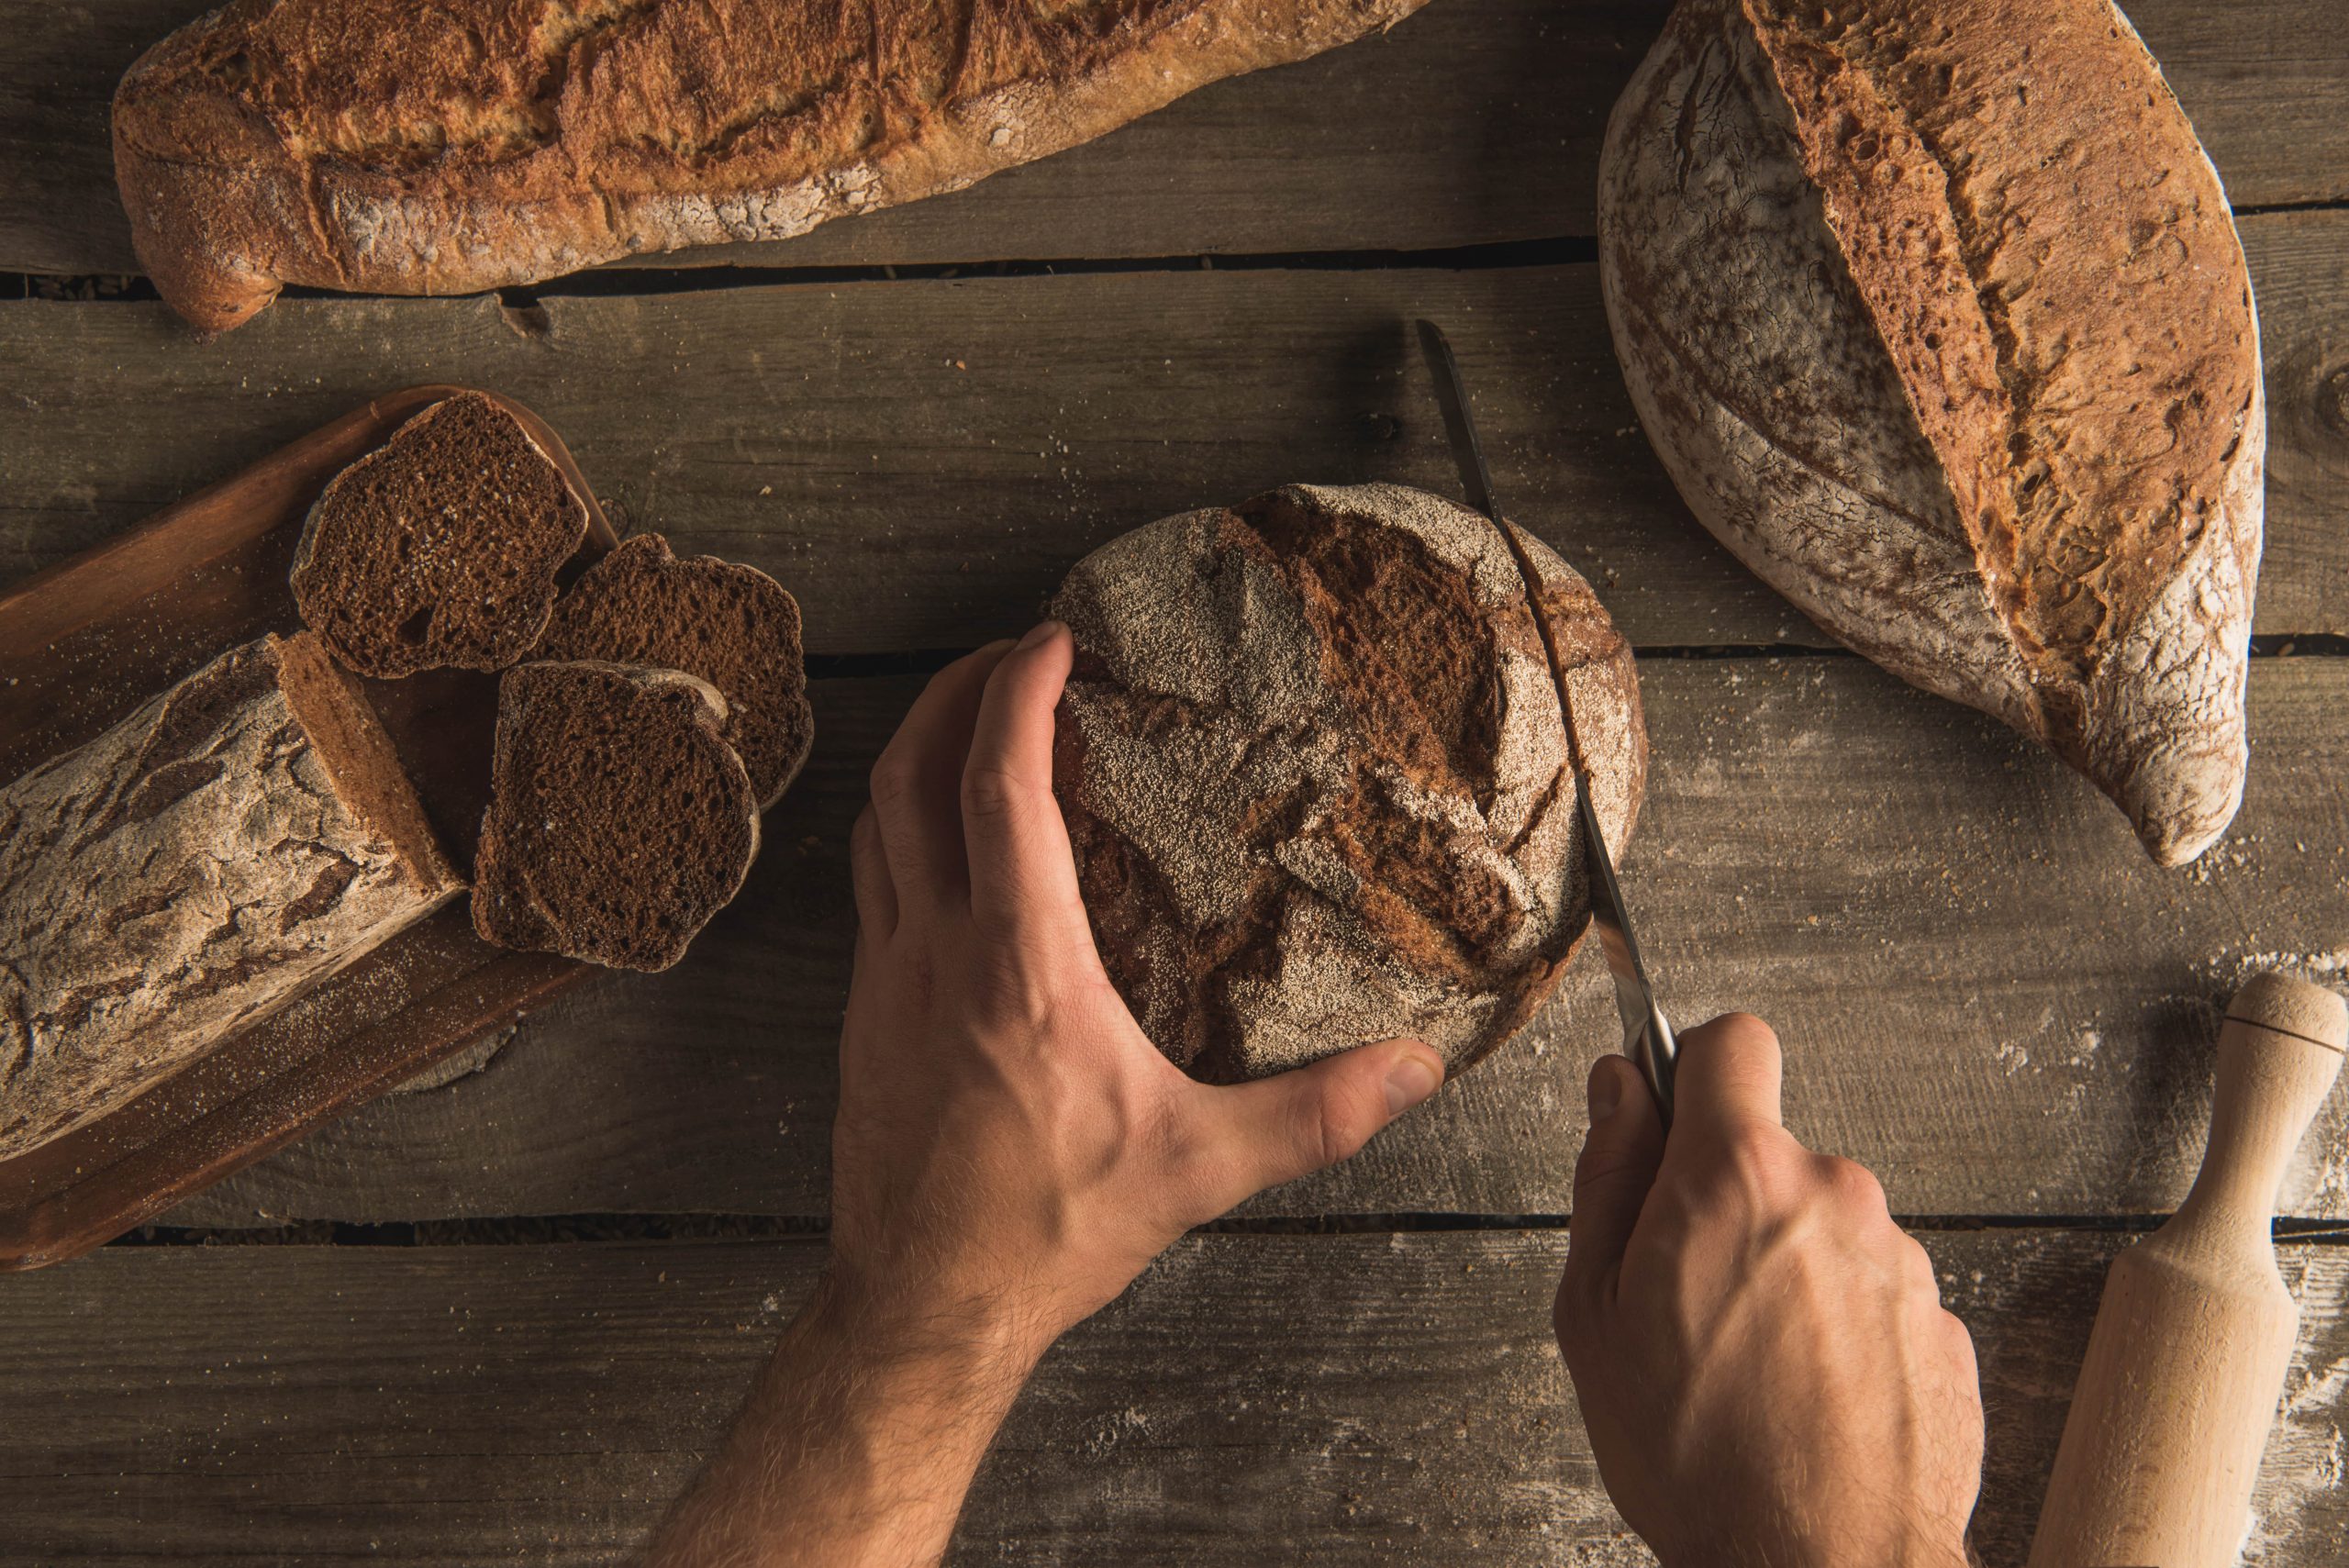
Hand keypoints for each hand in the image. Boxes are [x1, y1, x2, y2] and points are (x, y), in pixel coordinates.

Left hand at [650, 621, 1448, 1567]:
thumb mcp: (1197, 1169)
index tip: (1051, 641)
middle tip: (1009, 656)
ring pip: (876, 824)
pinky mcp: (865, 1015)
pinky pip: (870, 884)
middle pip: (911, 775)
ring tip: (971, 722)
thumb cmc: (1045, 1233)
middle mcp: (935, 951)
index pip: (1000, 787)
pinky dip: (901, 828)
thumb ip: (1313, 1115)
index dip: (1018, 695)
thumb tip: (1415, 1071)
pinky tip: (944, 845)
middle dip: (953, 692)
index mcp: (1019, 965)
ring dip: (916, 753)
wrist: (922, 1306)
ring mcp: (886, 979)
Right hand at [1553, 1016, 1982, 1567]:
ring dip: (1787, 1273)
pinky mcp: (1944, 1326)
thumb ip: (1607, 1176)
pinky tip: (1804, 1402)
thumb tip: (1618, 1089)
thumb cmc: (1696, 1454)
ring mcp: (1903, 1261)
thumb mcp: (1592, 1310)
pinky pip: (1874, 1299)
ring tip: (1748, 1371)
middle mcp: (1835, 1194)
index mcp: (1736, 1174)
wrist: (1822, 1567)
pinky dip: (1839, 1334)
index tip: (1672, 1115)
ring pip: (1824, 1230)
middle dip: (1729, 1203)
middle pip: (1773, 1154)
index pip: (1731, 1041)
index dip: (1693, 1069)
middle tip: (1684, 1297)